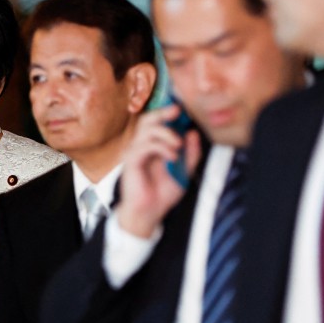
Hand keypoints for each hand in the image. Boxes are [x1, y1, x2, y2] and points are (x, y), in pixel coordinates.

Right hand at [116, 105, 201, 238]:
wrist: (150, 212)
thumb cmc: (162, 193)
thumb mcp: (184, 172)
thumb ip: (191, 154)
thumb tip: (193, 133)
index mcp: (152, 146)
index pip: (156, 122)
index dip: (167, 112)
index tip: (181, 109)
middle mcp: (140, 146)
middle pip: (147, 119)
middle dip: (163, 113)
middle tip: (178, 112)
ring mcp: (134, 152)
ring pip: (147, 130)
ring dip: (166, 134)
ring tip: (178, 146)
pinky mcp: (131, 161)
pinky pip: (145, 145)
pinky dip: (161, 148)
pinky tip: (172, 157)